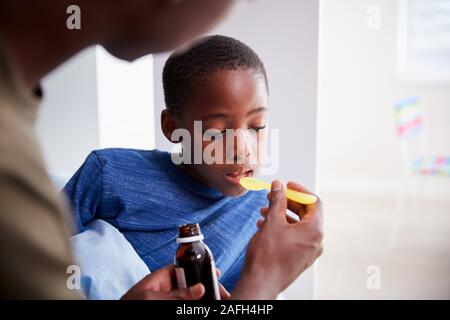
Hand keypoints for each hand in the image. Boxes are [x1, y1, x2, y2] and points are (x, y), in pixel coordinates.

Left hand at [121, 264, 229, 299]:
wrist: (118, 315)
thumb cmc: (128, 304)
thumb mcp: (152, 297)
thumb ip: (176, 294)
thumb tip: (200, 289)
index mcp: (162, 277)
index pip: (186, 268)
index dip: (202, 269)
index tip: (216, 274)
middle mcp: (168, 288)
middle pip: (194, 285)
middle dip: (208, 287)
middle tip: (223, 294)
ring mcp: (169, 298)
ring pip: (192, 296)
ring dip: (205, 297)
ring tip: (220, 298)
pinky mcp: (171, 305)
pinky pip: (186, 304)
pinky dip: (195, 303)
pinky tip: (205, 302)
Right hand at [232, 180, 323, 298]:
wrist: (261, 282)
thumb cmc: (267, 258)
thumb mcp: (272, 221)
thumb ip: (277, 200)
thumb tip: (278, 187)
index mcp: (314, 230)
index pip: (314, 202)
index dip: (300, 191)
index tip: (288, 186)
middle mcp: (315, 242)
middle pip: (307, 213)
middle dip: (289, 203)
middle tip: (275, 196)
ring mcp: (308, 251)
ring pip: (299, 226)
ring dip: (283, 215)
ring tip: (266, 211)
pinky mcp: (299, 258)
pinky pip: (295, 237)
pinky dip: (283, 228)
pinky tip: (266, 225)